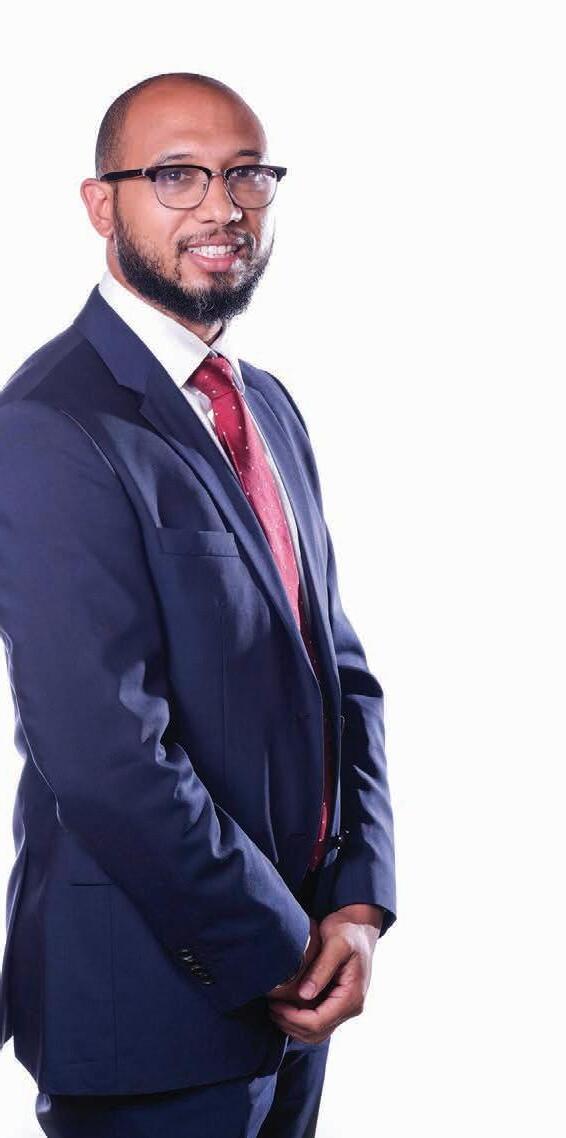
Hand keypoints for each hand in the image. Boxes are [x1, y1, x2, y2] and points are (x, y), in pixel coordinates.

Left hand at [267, 904, 382, 1043]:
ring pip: (316, 1034)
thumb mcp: (336, 944)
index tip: (276, 1004)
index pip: (318, 1022)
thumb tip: (304, 995)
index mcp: (352, 996)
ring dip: (293, 1026)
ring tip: (275, 1008)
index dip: (293, 1018)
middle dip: (290, 1024)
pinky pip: (317, 1023)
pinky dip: (299, 1021)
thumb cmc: (347, 930)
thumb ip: (322, 969)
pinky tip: (285, 1006)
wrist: (358, 925)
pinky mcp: (337, 1004)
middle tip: (271, 1006)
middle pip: (316, 1033)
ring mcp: (345, 1008)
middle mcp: (351, 1007)